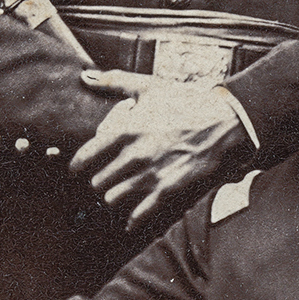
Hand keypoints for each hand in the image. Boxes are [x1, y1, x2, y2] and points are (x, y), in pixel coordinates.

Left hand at [66, 70, 251, 220]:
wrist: (223, 121)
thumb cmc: (185, 101)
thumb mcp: (149, 87)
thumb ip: (114, 82)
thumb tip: (85, 76)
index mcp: (127, 129)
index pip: (88, 154)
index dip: (77, 165)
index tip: (75, 169)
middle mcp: (135, 154)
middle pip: (99, 180)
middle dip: (97, 182)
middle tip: (100, 181)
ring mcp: (152, 173)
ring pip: (114, 197)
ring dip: (112, 197)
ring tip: (113, 195)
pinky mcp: (169, 187)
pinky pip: (143, 211)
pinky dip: (134, 219)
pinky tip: (129, 223)